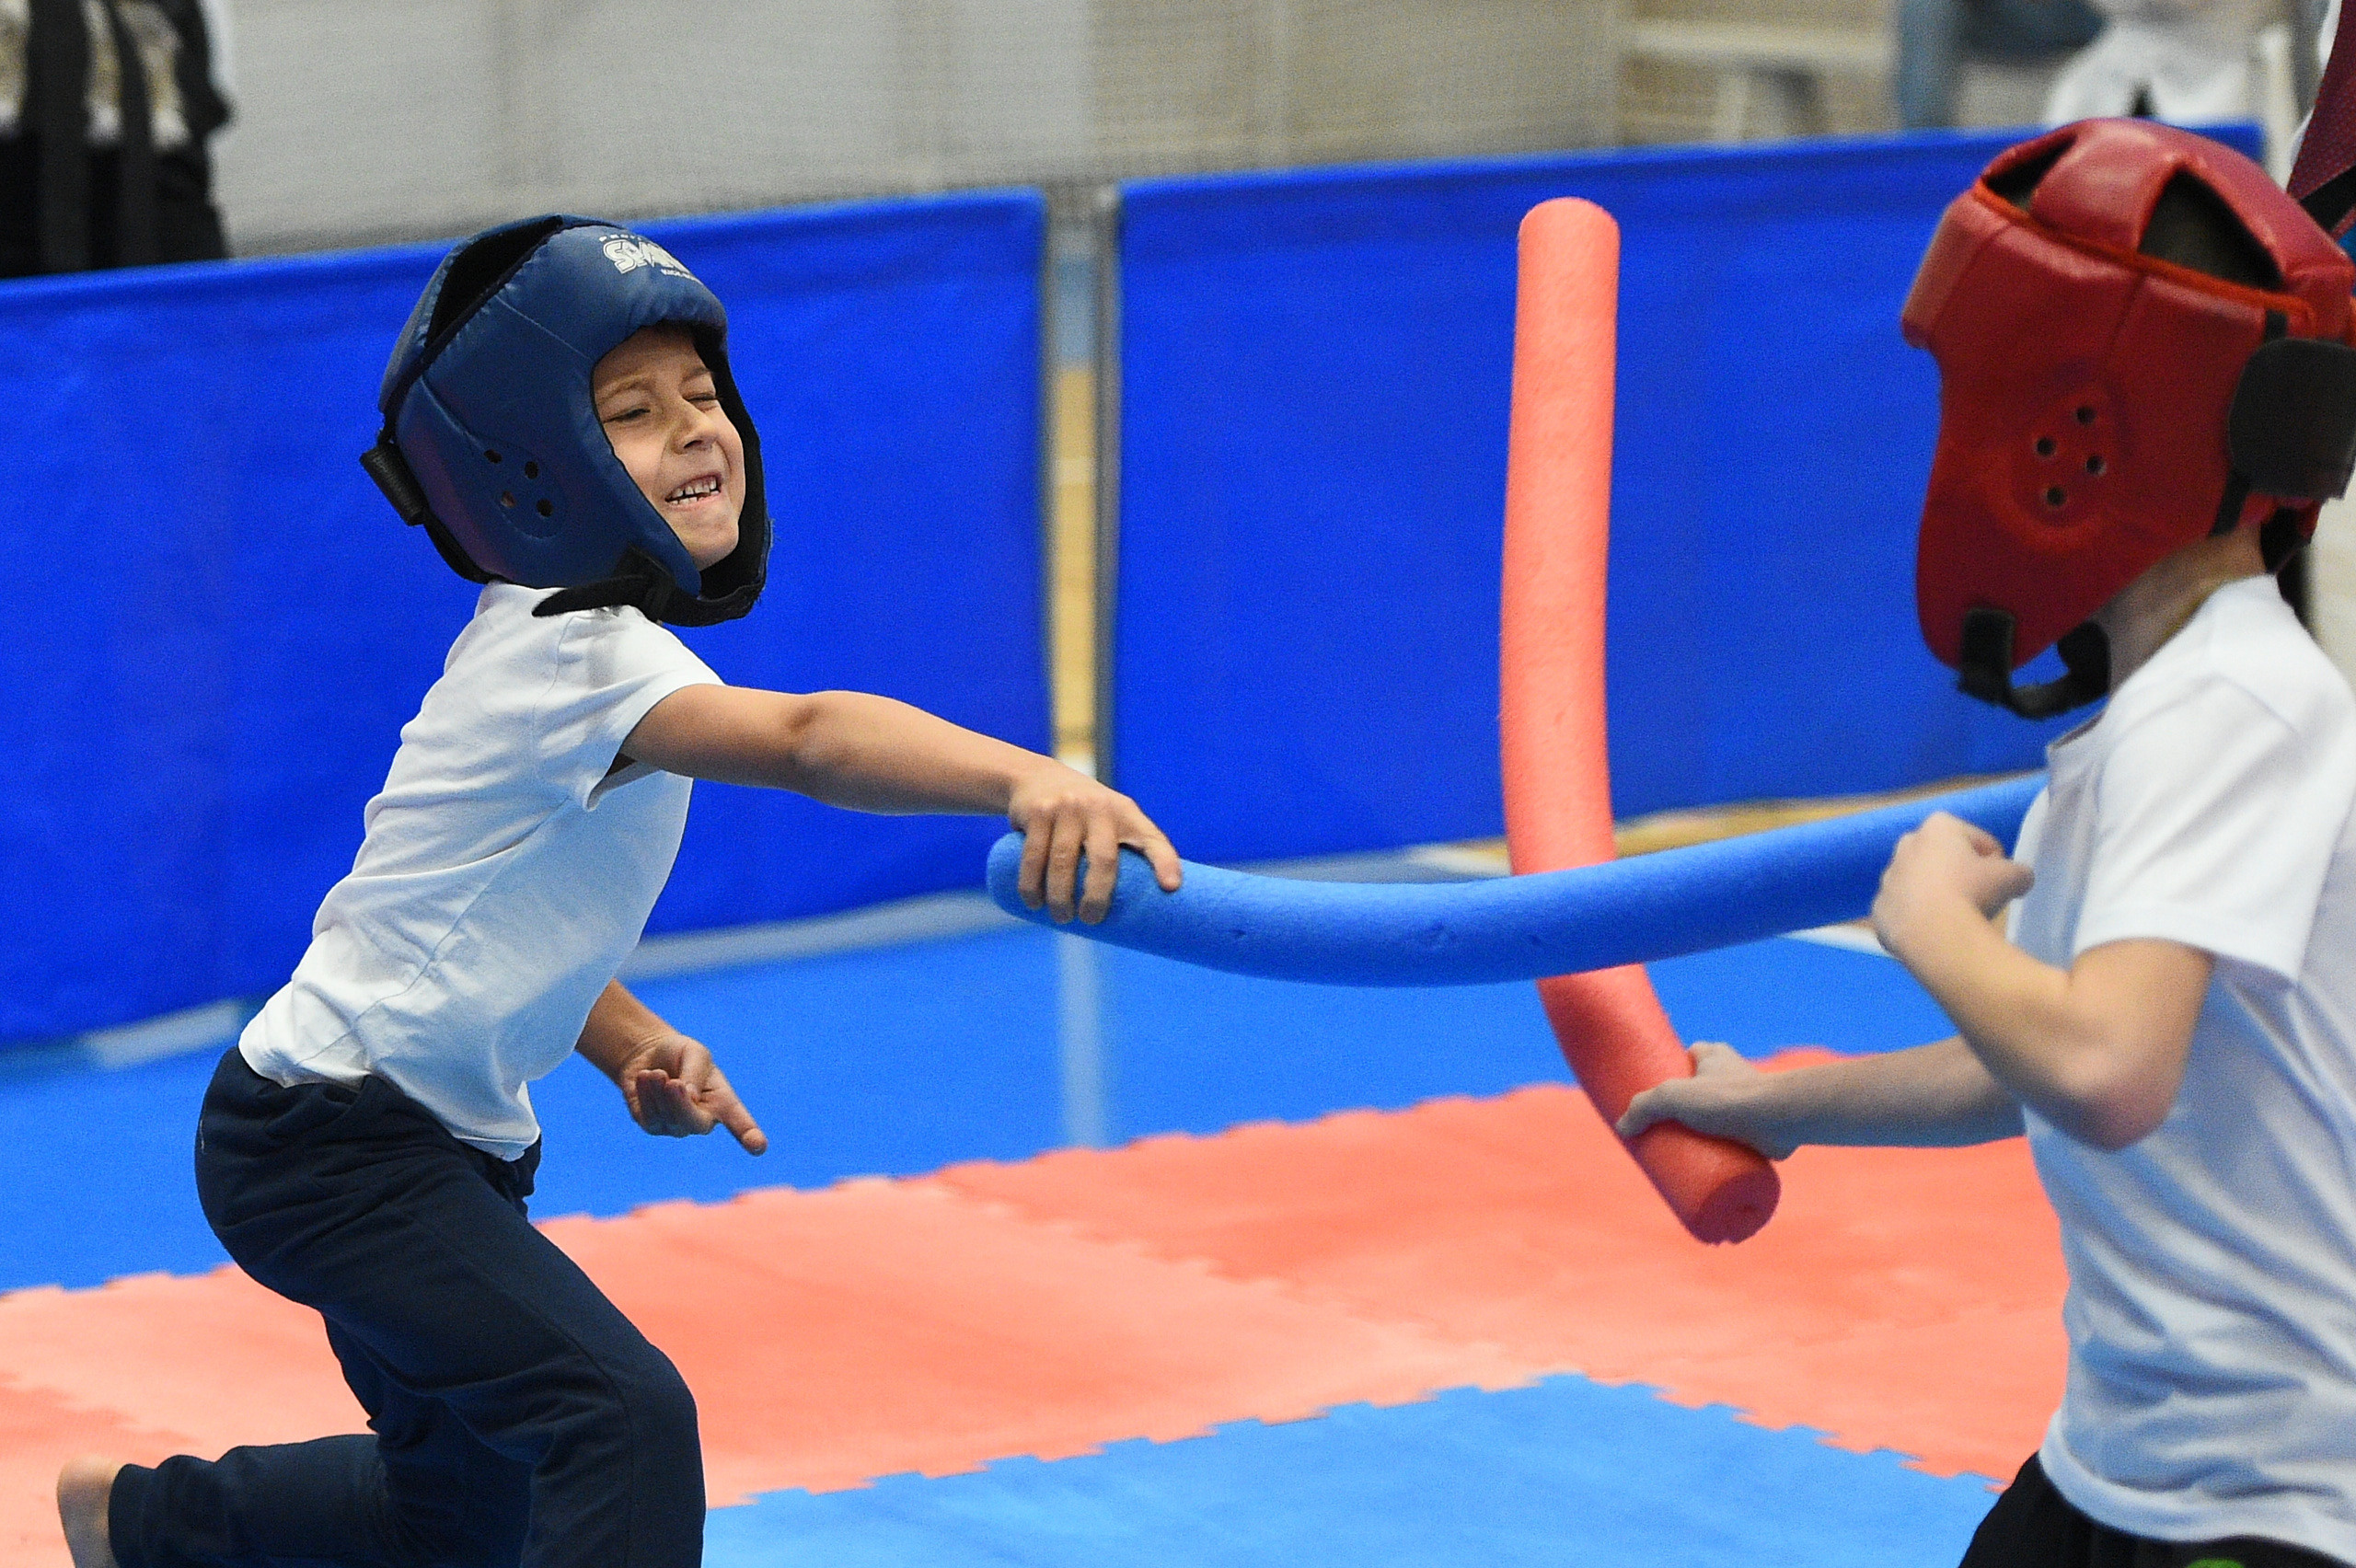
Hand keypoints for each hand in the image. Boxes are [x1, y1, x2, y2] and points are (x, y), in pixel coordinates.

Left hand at [612, 1032, 767, 1154]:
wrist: (649, 1054)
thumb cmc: (680, 1053)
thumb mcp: (694, 1053)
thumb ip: (694, 1073)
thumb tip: (690, 1099)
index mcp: (723, 1102)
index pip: (739, 1123)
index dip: (750, 1135)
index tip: (758, 1146)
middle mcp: (702, 1119)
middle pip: (695, 1124)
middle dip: (681, 1104)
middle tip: (672, 1082)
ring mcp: (676, 1127)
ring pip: (668, 1119)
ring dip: (659, 1092)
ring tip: (656, 1071)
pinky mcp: (653, 1126)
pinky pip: (648, 1117)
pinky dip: (645, 1094)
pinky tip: (645, 1076)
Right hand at [1009, 762, 1181, 922]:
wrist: (1037, 777)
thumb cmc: (1083, 815)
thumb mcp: (1108, 820)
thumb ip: (1122, 849)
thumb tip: (1137, 907)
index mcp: (1126, 814)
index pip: (1151, 839)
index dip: (1165, 862)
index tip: (1171, 888)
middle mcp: (1100, 807)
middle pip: (1103, 860)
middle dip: (1097, 897)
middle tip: (1091, 921)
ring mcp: (1068, 807)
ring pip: (1063, 862)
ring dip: (1060, 897)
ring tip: (1062, 918)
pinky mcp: (1038, 812)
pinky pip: (1033, 856)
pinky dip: (1031, 885)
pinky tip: (1033, 902)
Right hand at [1616, 1043, 1797, 1159]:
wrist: (1780, 1119)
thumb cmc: (1729, 1098)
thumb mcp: (1673, 1096)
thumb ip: (1644, 1108)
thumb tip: (1623, 1130)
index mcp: (1714, 1055)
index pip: (1684, 1060)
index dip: (1667, 1078)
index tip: (1653, 1102)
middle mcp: (1732, 1074)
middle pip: (1697, 1093)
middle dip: (1681, 1113)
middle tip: (1660, 1136)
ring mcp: (1746, 1102)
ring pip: (1716, 1118)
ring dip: (1701, 1135)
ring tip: (1678, 1157)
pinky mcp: (1759, 1129)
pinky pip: (1734, 1141)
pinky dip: (1721, 1154)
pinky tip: (1706, 1170)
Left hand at [1871, 812, 2032, 958]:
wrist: (1934, 934)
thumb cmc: (1974, 893)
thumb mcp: (2014, 877)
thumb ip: (2018, 871)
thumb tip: (2017, 878)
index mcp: (1938, 827)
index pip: (1976, 839)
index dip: (1994, 859)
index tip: (2000, 879)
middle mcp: (1906, 845)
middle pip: (1942, 858)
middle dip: (1959, 873)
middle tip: (1978, 897)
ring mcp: (1888, 877)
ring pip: (1919, 884)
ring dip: (1936, 896)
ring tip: (1956, 918)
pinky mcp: (1878, 909)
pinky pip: (1905, 912)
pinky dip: (1918, 920)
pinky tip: (1934, 933)